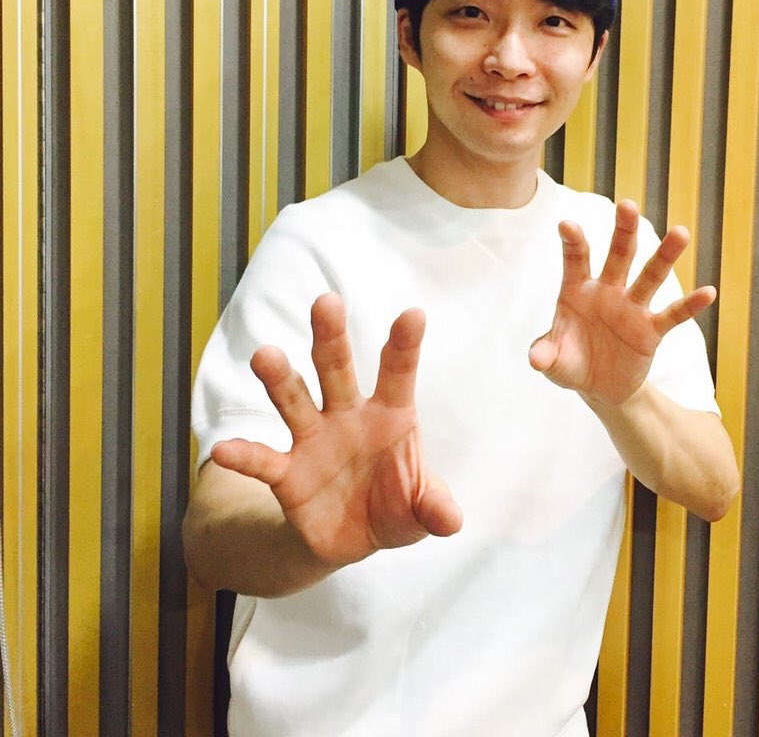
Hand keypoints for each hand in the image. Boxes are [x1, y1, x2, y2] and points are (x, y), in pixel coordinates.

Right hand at [210, 293, 461, 569]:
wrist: (354, 539)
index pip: (398, 373)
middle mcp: (348, 416)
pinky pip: (263, 460)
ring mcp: (314, 440)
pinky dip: (244, 455)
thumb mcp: (421, 510)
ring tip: (265, 355)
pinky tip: (225, 449)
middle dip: (331, 336)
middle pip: (337, 368)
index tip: (413, 314)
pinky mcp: (287, 473)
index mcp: (390, 414)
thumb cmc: (397, 506)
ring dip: (281, 379)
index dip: (405, 345)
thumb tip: (451, 520)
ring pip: (295, 399)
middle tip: (326, 301)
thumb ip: (434, 509)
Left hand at [529, 201, 715, 404]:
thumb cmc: (570, 363)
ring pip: (650, 276)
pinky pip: (673, 315)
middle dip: (623, 231)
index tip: (567, 224)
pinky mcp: (651, 330)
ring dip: (665, 255)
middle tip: (627, 205)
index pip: (576, 259)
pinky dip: (690, 305)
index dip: (572, 242)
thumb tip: (535, 358)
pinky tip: (708, 292)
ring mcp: (631, 308)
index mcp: (578, 290)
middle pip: (618, 255)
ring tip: (680, 232)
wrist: (598, 386)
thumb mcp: (553, 362)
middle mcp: (607, 291)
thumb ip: (545, 355)